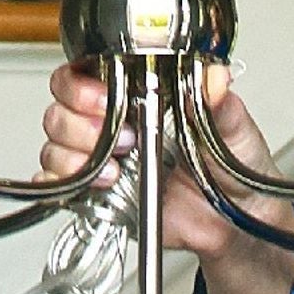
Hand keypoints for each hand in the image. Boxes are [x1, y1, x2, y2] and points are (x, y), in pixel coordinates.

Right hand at [38, 60, 293, 293]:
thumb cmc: (235, 168)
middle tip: (121, 139)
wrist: (238, 222)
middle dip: (79, 122)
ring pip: (55, 145)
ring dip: (75, 156)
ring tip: (116, 169)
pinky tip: (98, 186)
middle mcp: (115, 122)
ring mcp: (104, 158)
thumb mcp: (235, 129)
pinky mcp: (100, 193)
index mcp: (141, 93)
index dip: (84, 83)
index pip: (87, 72)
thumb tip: (215, 78)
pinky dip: (64, 186)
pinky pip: (60, 187)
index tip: (104, 97)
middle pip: (62, 108)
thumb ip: (222, 104)